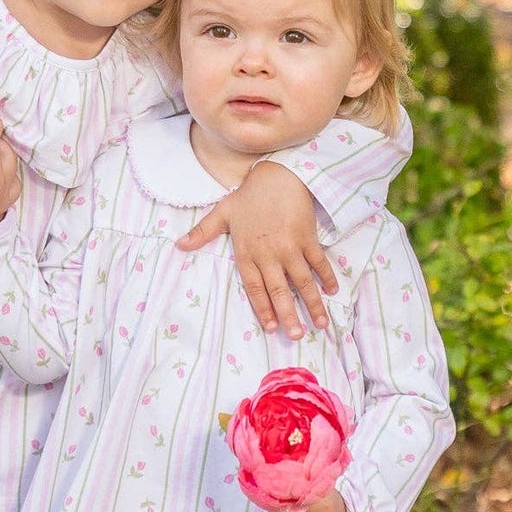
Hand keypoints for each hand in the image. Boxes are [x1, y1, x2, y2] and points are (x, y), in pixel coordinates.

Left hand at [177, 162, 337, 339]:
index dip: (263, 309)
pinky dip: (326, 277)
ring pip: (302, 282)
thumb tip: (179, 245)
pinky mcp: (307, 238)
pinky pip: (318, 263)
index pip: (254, 288)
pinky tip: (332, 292)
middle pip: (279, 291)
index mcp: (247, 253)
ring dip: (312, 304)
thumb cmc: (249, 196)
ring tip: (320, 324)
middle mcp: (268, 254)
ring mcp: (290, 247)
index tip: (271, 328)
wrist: (276, 174)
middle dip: (288, 316)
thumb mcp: (222, 213)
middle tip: (295, 337)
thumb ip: (203, 233)